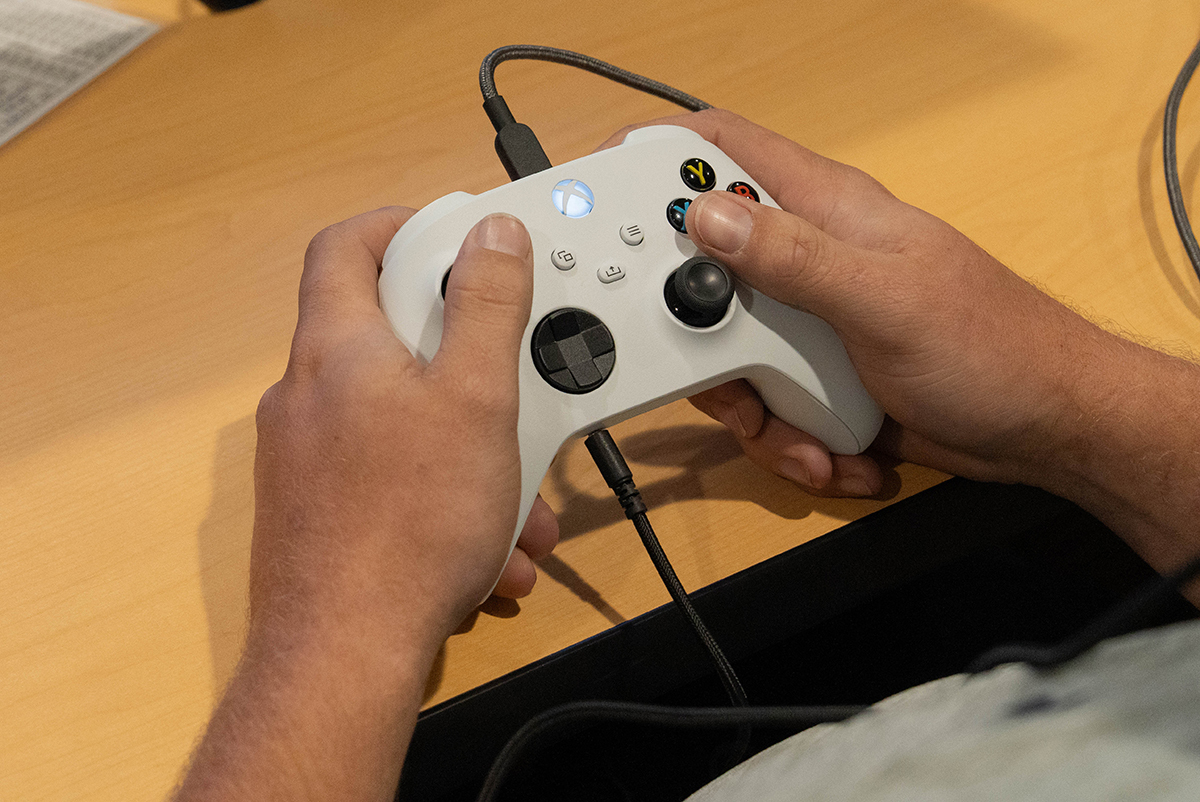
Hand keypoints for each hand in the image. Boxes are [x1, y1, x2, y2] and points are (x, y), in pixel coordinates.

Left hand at [252, 208, 557, 656]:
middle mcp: (308, 396)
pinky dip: (443, 493)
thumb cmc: (408, 525)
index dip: (402, 226)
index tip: (457, 240)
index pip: (347, 245)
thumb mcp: (476, 397)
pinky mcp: (318, 510)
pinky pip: (390, 476)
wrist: (346, 652)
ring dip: (468, 445)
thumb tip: (491, 234)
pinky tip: (491, 543)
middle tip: (512, 379)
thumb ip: (487, 305)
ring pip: (400, 420)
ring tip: (520, 494)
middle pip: (387, 336)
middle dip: (467, 363)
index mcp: (336, 348)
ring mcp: (306, 458)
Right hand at [602, 110, 1098, 493]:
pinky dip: (792, 443)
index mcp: (824, 214)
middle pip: (702, 277)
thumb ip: (792, 258)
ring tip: (809, 439)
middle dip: (697, 339)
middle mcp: (806, 263)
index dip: (658, 157)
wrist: (1044, 430)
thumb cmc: (990, 347)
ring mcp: (809, 325)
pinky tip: (839, 454)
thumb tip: (705, 216)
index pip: (725, 152)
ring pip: (726, 361)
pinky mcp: (816, 379)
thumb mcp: (882, 300)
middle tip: (722, 377)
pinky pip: (766, 408)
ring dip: (754, 415)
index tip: (601, 196)